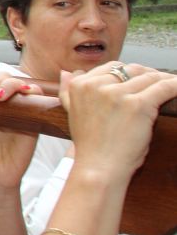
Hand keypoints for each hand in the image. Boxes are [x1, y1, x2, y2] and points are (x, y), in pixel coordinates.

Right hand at [59, 62, 176, 183]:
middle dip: (147, 75)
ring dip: (164, 80)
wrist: (99, 167)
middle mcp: (96, 86)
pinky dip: (175, 86)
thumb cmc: (91, 145)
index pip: (111, 67)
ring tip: (172, 85)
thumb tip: (67, 72)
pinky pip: (164, 88)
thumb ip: (68, 91)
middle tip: (159, 82)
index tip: (139, 80)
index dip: (128, 72)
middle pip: (131, 70)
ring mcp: (117, 94)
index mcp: (80, 85)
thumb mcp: (73, 114)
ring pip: (149, 78)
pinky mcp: (138, 104)